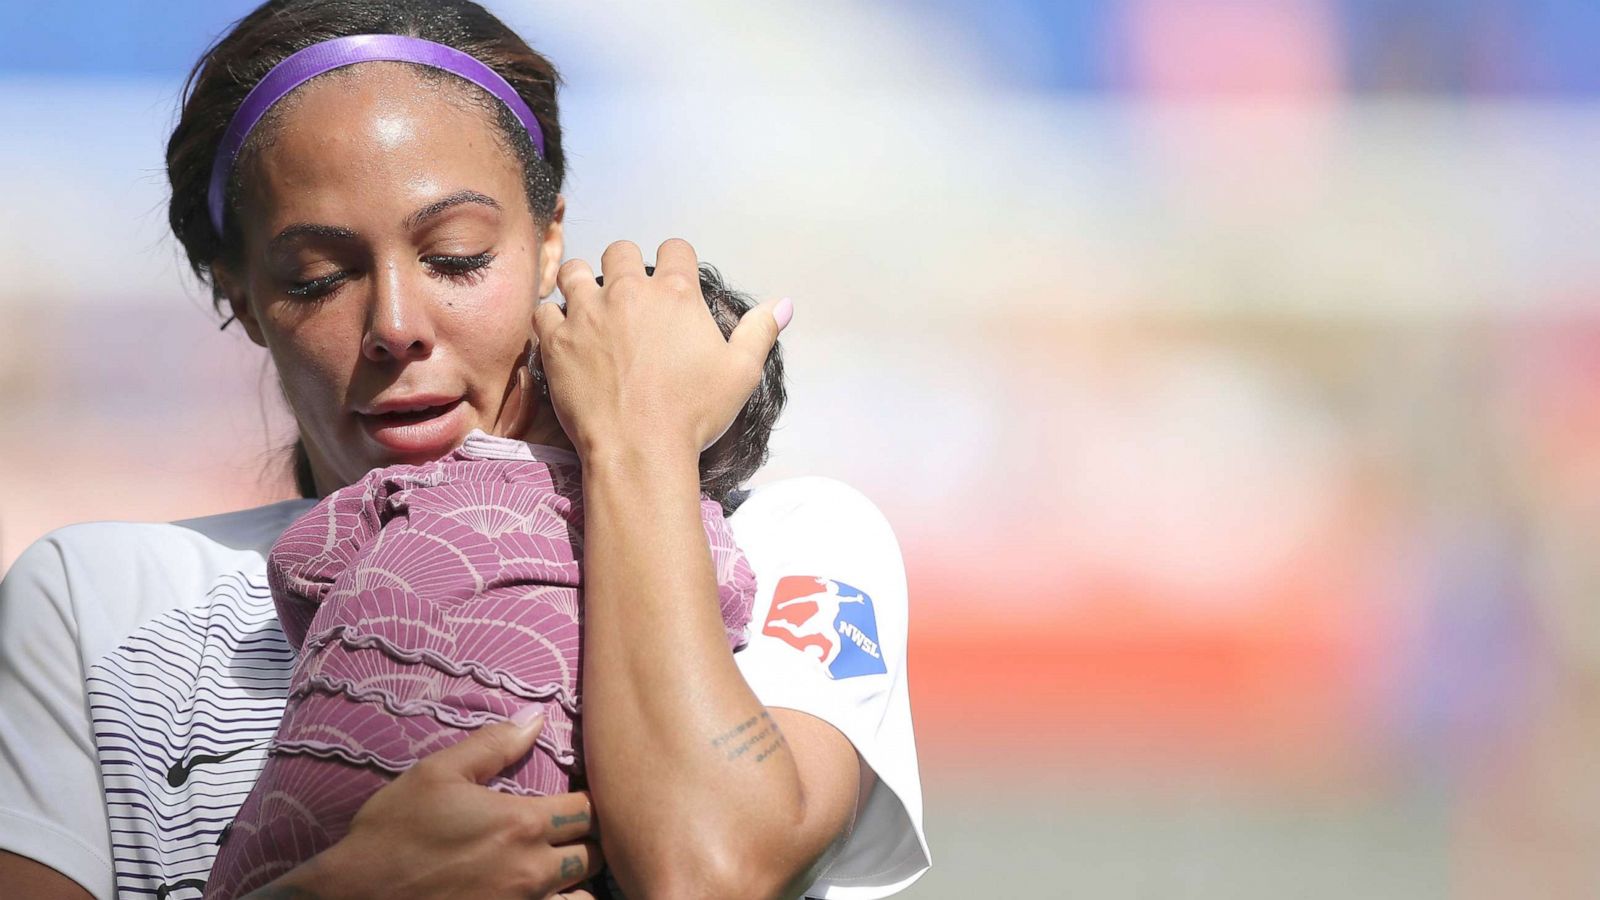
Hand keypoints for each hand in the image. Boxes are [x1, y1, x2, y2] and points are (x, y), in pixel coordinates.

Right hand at [247, 714, 601, 898]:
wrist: (355, 896)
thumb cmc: (392, 834)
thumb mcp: (436, 774)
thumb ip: (493, 745)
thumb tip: (535, 718)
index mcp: (521, 823)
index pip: (590, 810)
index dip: (588, 803)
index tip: (574, 801)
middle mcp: (532, 869)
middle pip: (594, 854)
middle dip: (587, 842)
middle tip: (570, 835)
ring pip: (584, 895)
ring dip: (579, 881)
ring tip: (563, 872)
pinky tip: (546, 896)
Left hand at [532, 239, 787, 460]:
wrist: (640, 449)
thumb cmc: (694, 413)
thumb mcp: (741, 372)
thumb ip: (760, 330)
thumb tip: (784, 304)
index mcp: (676, 293)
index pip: (675, 248)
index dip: (676, 262)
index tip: (673, 282)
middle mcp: (629, 291)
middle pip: (620, 251)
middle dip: (625, 266)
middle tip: (629, 296)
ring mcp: (587, 313)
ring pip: (576, 272)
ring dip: (584, 283)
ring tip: (590, 306)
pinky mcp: (557, 340)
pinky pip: (544, 311)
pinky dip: (553, 320)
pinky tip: (564, 335)